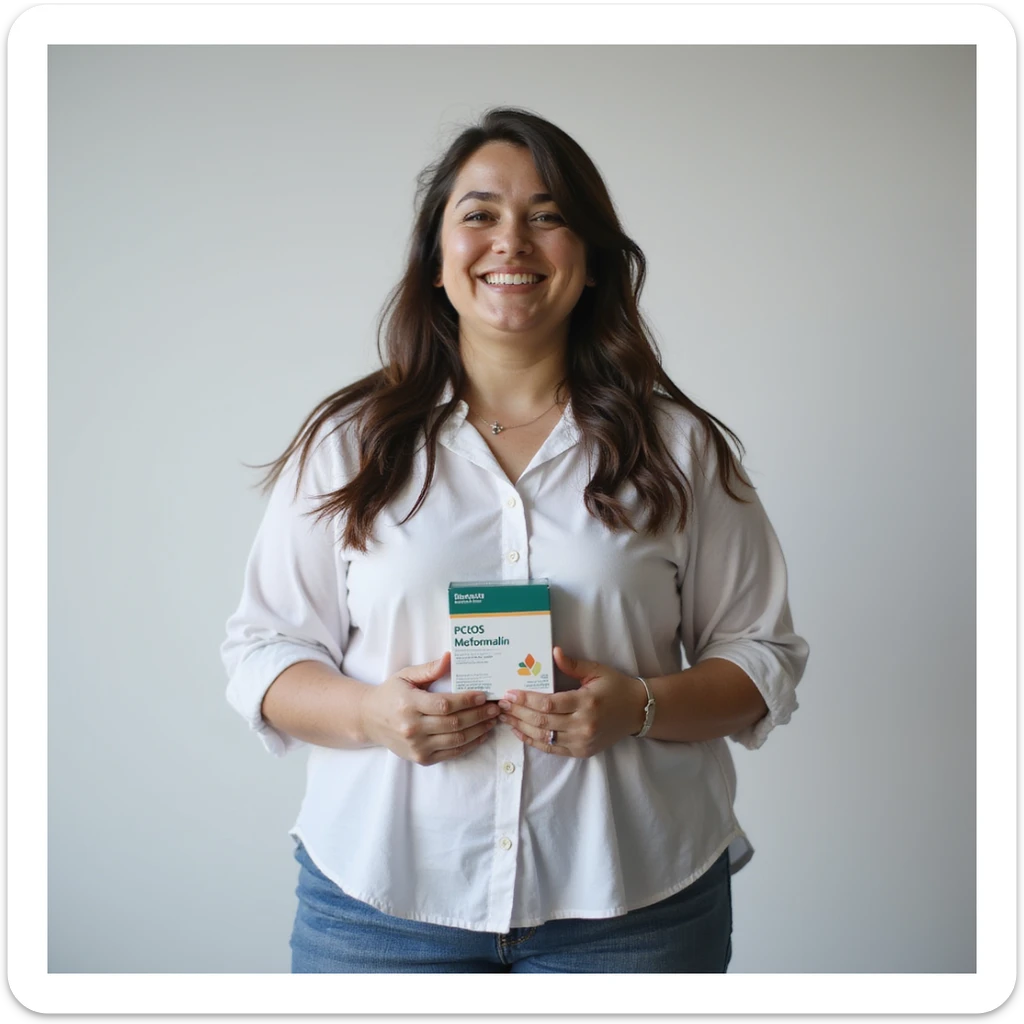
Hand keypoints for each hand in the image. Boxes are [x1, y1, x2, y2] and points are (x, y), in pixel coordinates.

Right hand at [360, 652, 499, 764]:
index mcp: (408, 705)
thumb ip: (429, 669)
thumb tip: (450, 658)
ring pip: (456, 740)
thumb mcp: (405, 676)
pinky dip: (470, 745)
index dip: (466, 701)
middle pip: (454, 723)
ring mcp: (416, 746)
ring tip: (492, 720)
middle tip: (495, 708)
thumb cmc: (391, 694)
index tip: (483, 695)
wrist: (369, 720)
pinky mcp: (421, 758)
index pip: (444, 705)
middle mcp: (412, 728)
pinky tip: (481, 735)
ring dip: (479, 730)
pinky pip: (451, 753)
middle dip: (479, 715)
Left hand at [497, 647, 647, 757]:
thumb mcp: (597, 671)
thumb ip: (573, 664)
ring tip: (505, 717)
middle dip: (518, 712)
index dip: (526, 699)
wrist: (637, 711)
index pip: (548, 704)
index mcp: (586, 702)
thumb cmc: (616, 687)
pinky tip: (519, 731)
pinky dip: (532, 741)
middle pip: (542, 721)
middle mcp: (584, 725)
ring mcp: (582, 741)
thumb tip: (554, 651)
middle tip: (501, 704)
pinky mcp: (581, 751)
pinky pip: (551, 749)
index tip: (510, 693)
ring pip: (543, 737)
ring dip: (521, 727)